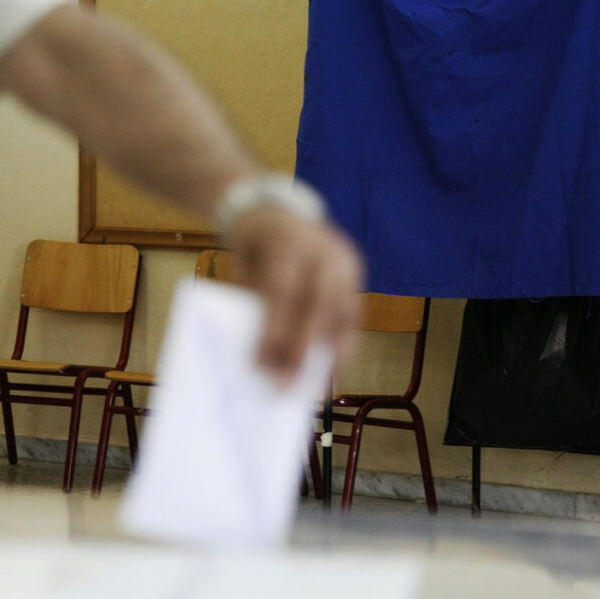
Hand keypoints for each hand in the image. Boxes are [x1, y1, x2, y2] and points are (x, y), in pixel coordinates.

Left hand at [227, 207, 363, 380]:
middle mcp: (324, 248)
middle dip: (301, 350)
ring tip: (313, 389)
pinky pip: (353, 313)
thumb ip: (253, 304)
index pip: (283, 290)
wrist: (275, 211)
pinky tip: (331, 370)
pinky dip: (342, 344)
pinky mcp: (357, 271)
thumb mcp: (243, 268)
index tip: (260, 367)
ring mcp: (345, 258)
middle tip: (285, 387)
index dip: (273, 330)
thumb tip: (261, 358)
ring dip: (329, 354)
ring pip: (342, 312)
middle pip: (317, 305)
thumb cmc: (252, 249)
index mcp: (288, 240)